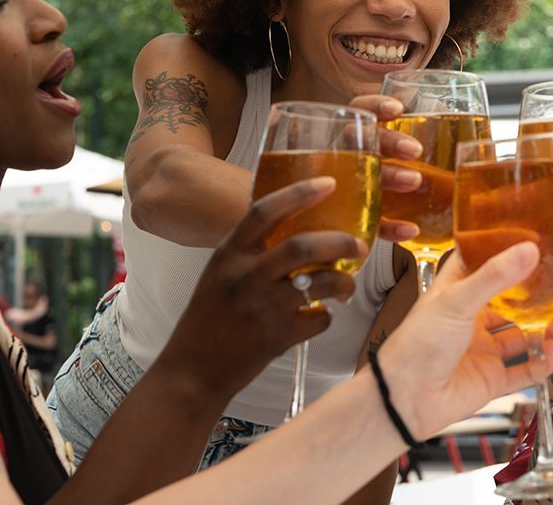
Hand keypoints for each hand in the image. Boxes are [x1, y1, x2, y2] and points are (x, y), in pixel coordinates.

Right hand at [162, 176, 359, 400]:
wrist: (194, 368)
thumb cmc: (210, 317)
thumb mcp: (221, 272)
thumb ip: (251, 252)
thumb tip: (299, 230)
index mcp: (229, 254)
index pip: (264, 211)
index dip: (299, 194)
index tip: (328, 184)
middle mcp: (245, 277)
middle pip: (302, 246)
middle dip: (340, 242)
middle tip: (358, 245)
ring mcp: (263, 308)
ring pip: (320, 283)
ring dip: (343, 283)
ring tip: (347, 286)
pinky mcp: (278, 337)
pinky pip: (319, 319)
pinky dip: (326, 317)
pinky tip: (319, 316)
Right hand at [348, 94, 422, 242]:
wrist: (338, 233)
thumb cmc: (388, 180)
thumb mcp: (401, 158)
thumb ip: (428, 147)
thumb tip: (486, 144)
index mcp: (356, 135)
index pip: (359, 110)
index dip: (375, 105)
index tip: (398, 109)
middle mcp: (345, 156)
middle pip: (359, 139)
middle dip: (388, 141)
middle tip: (414, 150)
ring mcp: (343, 188)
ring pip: (359, 177)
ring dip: (388, 176)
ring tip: (414, 180)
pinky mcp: (348, 221)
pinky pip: (367, 222)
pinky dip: (389, 227)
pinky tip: (411, 230)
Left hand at [376, 243, 552, 438]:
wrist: (404, 397)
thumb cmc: (416, 344)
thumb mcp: (456, 301)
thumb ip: (494, 277)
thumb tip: (527, 250)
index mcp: (457, 294)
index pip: (485, 266)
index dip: (508, 255)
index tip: (537, 242)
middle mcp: (472, 320)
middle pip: (514, 304)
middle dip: (540, 298)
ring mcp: (484, 350)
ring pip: (525, 336)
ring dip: (548, 329)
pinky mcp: (492, 379)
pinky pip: (526, 371)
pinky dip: (543, 363)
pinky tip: (552, 353)